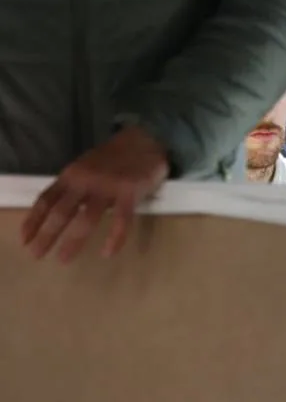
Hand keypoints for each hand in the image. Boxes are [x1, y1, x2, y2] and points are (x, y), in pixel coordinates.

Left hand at [22, 125, 170, 262]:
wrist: (143, 142)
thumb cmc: (114, 160)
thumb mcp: (86, 169)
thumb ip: (75, 188)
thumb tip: (61, 213)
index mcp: (71, 176)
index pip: (46, 200)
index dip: (33, 220)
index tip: (24, 239)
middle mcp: (84, 181)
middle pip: (60, 212)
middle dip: (46, 235)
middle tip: (36, 255)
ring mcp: (107, 187)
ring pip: (86, 218)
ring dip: (73, 241)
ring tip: (63, 259)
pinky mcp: (129, 193)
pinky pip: (121, 220)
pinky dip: (114, 238)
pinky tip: (107, 253)